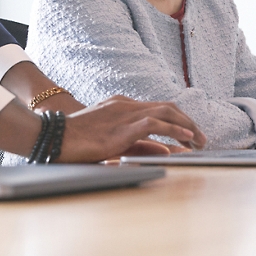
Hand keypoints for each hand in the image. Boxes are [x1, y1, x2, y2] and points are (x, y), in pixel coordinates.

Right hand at [58, 96, 207, 161]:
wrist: (52, 138)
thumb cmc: (75, 143)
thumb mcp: (110, 143)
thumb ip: (138, 145)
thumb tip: (166, 150)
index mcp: (120, 106)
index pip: (156, 107)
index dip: (177, 119)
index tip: (190, 133)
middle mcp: (125, 105)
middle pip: (166, 107)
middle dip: (188, 121)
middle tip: (202, 138)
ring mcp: (123, 114)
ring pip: (165, 112)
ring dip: (187, 126)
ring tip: (201, 140)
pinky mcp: (121, 128)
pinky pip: (154, 124)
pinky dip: (174, 129)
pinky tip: (187, 138)